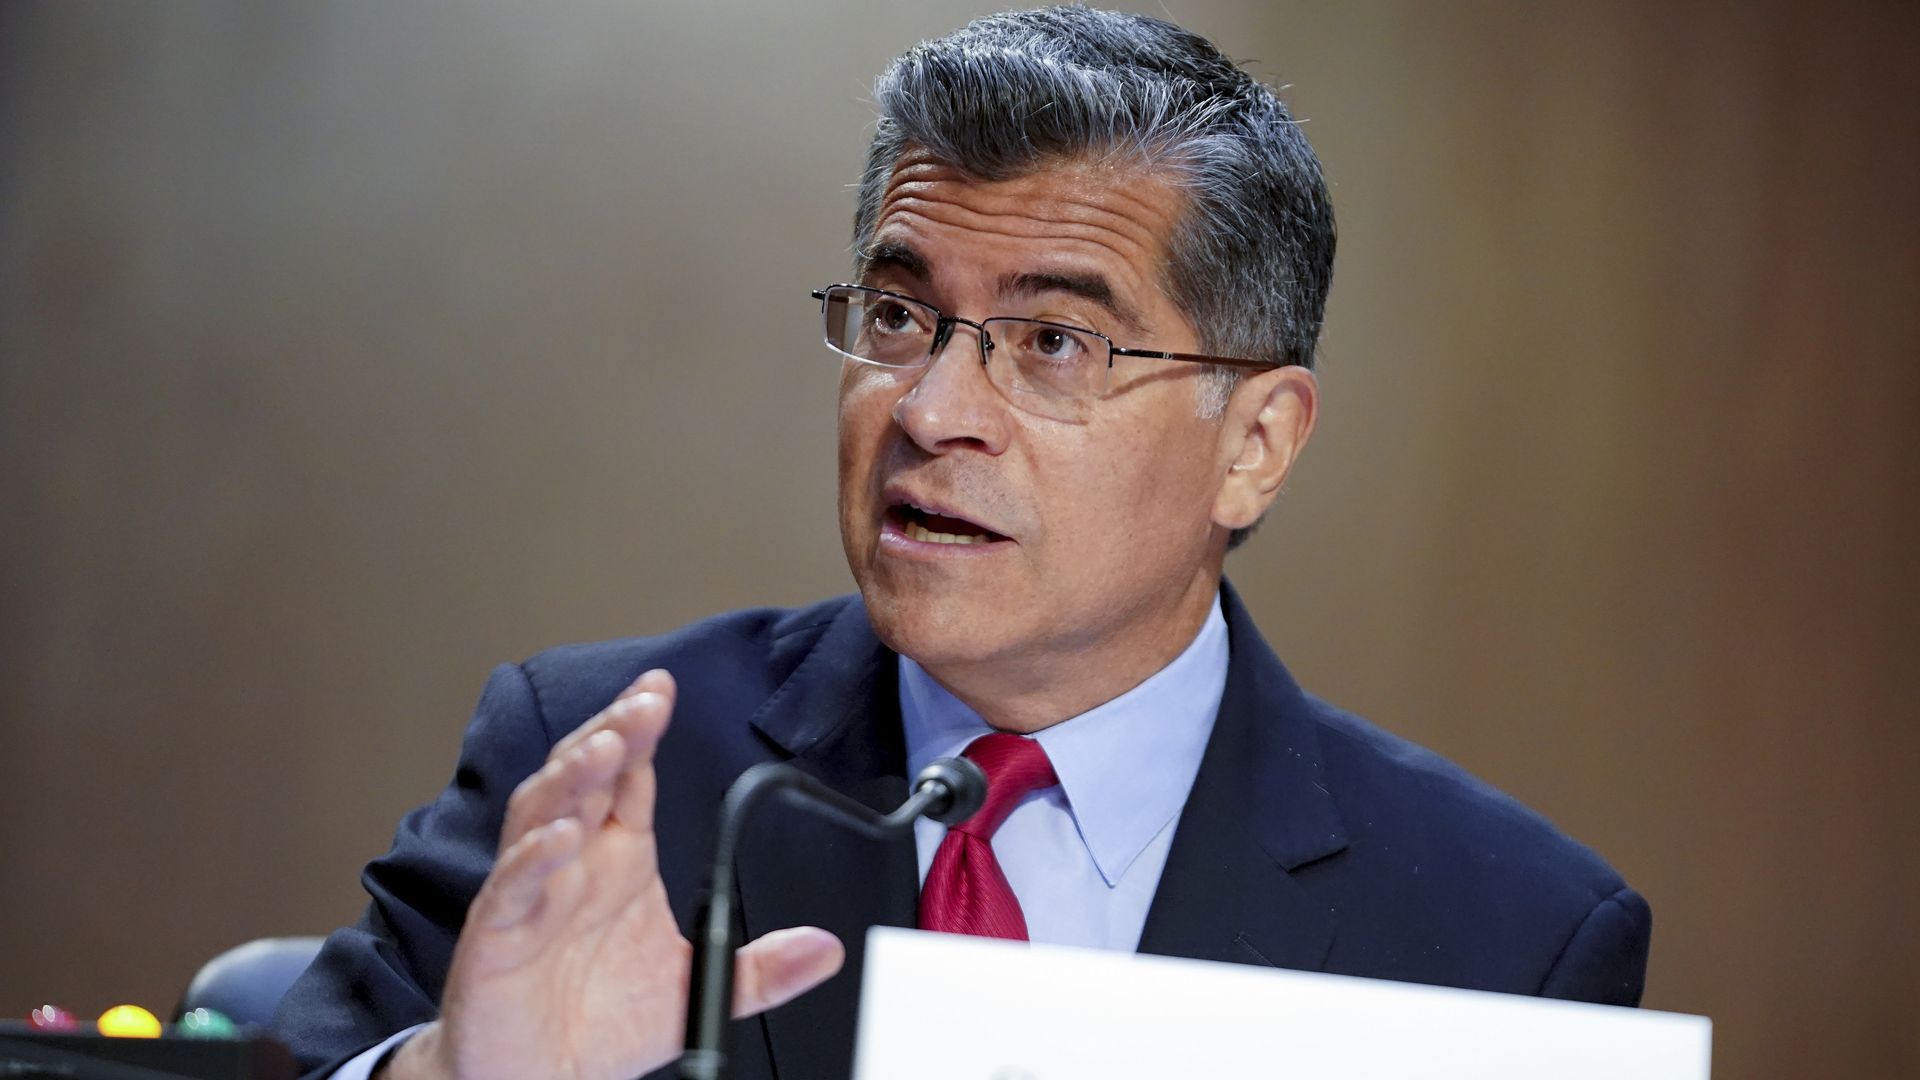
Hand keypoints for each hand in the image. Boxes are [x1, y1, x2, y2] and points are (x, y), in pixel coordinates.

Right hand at [383, 669, 844, 1079]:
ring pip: (543, 814)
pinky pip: (513, 886)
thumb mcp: (696, 989)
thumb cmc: (600, 1023)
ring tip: (607, 748)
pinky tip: (561, 838)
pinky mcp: (497, 934)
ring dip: (572, 778)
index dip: (642, 730)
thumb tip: (825, 950)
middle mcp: (573, 864)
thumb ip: (761, 968)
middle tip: (643, 705)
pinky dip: (533, 858)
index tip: (662, 691)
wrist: (538, 1079)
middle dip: (613, 733)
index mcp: (617, 860)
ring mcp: (531, 893)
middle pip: (586, 777)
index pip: (630, 778)